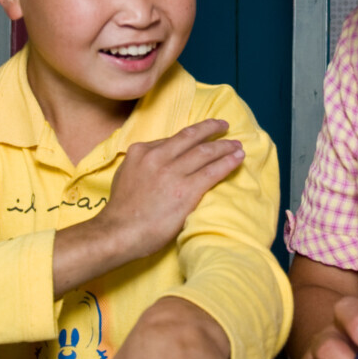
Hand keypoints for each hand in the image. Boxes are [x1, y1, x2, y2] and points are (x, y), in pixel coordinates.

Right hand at [96, 119, 245, 261]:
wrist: (120, 232)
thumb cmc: (122, 210)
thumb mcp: (125, 174)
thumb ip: (144, 164)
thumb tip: (160, 160)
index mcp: (141, 151)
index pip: (172, 139)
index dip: (191, 136)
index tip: (201, 135)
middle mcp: (158, 157)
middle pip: (191, 137)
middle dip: (211, 129)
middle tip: (224, 126)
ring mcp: (173, 172)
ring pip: (205, 152)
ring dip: (225, 146)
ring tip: (237, 145)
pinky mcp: (186, 190)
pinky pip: (212, 171)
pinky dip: (227, 162)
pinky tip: (238, 159)